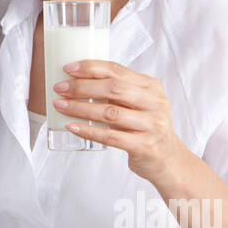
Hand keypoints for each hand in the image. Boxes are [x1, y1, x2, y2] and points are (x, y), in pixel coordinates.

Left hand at [51, 60, 185, 182]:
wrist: (168, 159)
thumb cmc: (145, 127)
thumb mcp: (139, 103)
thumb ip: (118, 91)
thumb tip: (76, 80)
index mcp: (151, 87)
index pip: (117, 71)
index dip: (91, 68)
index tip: (68, 69)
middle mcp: (154, 103)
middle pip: (113, 89)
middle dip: (82, 87)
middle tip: (60, 89)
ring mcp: (152, 125)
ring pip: (110, 112)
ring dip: (80, 108)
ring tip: (60, 106)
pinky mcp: (145, 146)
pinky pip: (111, 137)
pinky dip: (89, 131)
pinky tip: (72, 127)